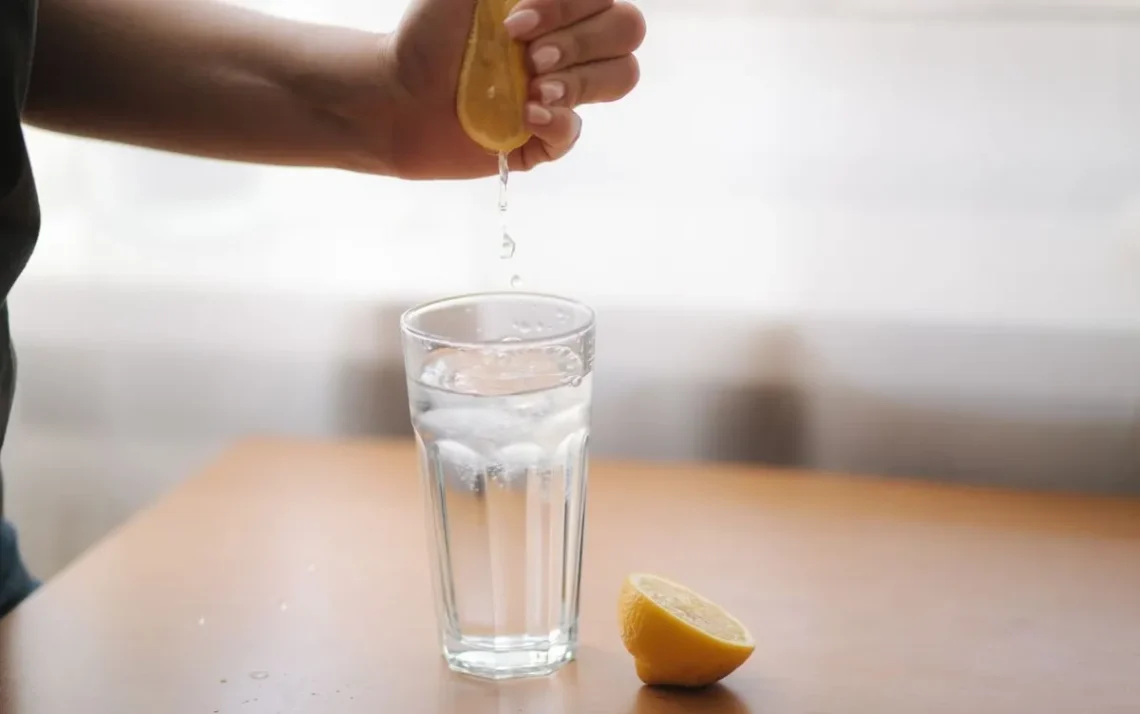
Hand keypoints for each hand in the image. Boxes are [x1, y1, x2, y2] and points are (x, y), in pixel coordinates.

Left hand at [382, 0, 645, 178]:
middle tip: (530, 57)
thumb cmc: (427, 35)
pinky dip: (556, 122)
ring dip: (579, 81)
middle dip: (580, 43)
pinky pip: (576, 131)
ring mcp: (562, 93)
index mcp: (559, 7)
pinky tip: (525, 116)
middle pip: (626, 33)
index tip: (513, 22)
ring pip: (619, 78)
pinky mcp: (544, 138)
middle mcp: (569, 46)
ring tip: (533, 90)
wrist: (395, 95)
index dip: (570, 8)